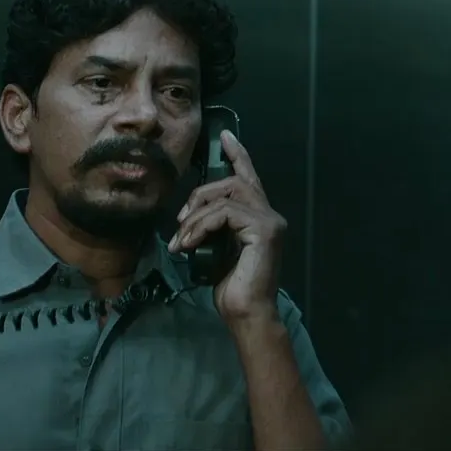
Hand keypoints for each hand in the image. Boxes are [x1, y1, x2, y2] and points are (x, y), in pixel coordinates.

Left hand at [167, 130, 286, 324]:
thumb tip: (189, 218)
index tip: (224, 136)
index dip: (237, 154)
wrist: (246, 314)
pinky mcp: (264, 230)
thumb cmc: (231, 288)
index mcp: (259, 218)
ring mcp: (270, 221)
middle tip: (180, 221)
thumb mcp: (215, 250)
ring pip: (226, 195)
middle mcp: (269, 215)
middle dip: (200, 195)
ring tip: (181, 240)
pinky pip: (224, 213)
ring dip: (195, 216)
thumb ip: (211, 227)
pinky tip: (189, 244)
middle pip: (232, 182)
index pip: (248, 178)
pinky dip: (201, 225)